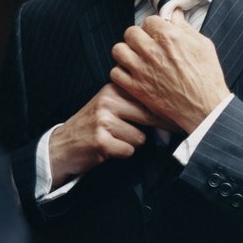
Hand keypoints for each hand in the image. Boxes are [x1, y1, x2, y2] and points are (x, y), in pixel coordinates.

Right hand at [49, 83, 176, 187]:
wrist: (62, 145)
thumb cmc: (91, 127)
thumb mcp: (110, 107)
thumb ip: (134, 107)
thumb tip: (169, 117)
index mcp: (113, 88)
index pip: (148, 97)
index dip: (166, 109)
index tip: (181, 116)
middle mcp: (108, 100)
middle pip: (149, 115)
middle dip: (162, 127)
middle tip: (175, 132)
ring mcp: (103, 120)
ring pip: (140, 137)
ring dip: (132, 143)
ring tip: (116, 140)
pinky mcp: (101, 140)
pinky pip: (129, 150)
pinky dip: (122, 153)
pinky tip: (109, 149)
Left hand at [110, 9, 230, 132]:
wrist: (204, 107)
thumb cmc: (207, 78)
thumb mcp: (203, 45)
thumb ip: (185, 28)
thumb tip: (175, 15)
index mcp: (169, 37)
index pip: (149, 21)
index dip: (154, 27)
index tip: (157, 34)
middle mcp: (152, 51)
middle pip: (130, 32)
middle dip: (138, 37)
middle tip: (145, 45)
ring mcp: (141, 69)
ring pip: (118, 50)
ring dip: (126, 52)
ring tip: (135, 58)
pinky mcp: (136, 87)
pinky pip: (115, 73)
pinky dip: (121, 72)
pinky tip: (132, 74)